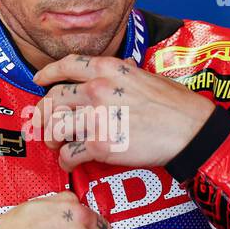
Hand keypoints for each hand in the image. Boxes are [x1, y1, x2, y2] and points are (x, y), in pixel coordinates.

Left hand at [31, 54, 215, 171]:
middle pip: (53, 98)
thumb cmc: (177, 105)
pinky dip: (65, 161)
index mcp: (109, 69)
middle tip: (48, 125)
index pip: (67, 65)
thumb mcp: (149, 76)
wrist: (190, 131)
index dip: (48, 73)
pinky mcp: (100, 145)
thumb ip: (127, 72)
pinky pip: (69, 153)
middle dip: (45, 114)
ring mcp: (97, 117)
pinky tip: (70, 163)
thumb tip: (123, 67)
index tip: (39, 81)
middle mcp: (97, 89)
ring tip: (57, 146)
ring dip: (52, 139)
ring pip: (55, 126)